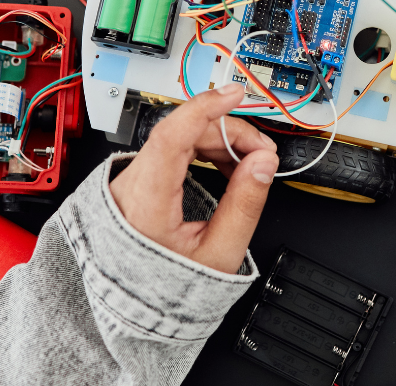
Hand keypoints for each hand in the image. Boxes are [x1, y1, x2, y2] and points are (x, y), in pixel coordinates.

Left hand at [109, 83, 279, 273]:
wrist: (136, 300)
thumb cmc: (169, 286)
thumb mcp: (219, 253)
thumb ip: (245, 205)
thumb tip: (264, 163)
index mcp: (147, 203)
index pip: (172, 137)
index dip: (205, 110)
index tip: (233, 95)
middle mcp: (132, 184)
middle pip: (184, 132)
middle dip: (230, 133)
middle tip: (263, 153)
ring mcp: (132, 178)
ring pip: (181, 136)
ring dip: (220, 141)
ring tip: (248, 165)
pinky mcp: (139, 178)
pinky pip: (174, 148)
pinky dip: (205, 150)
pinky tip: (227, 167)